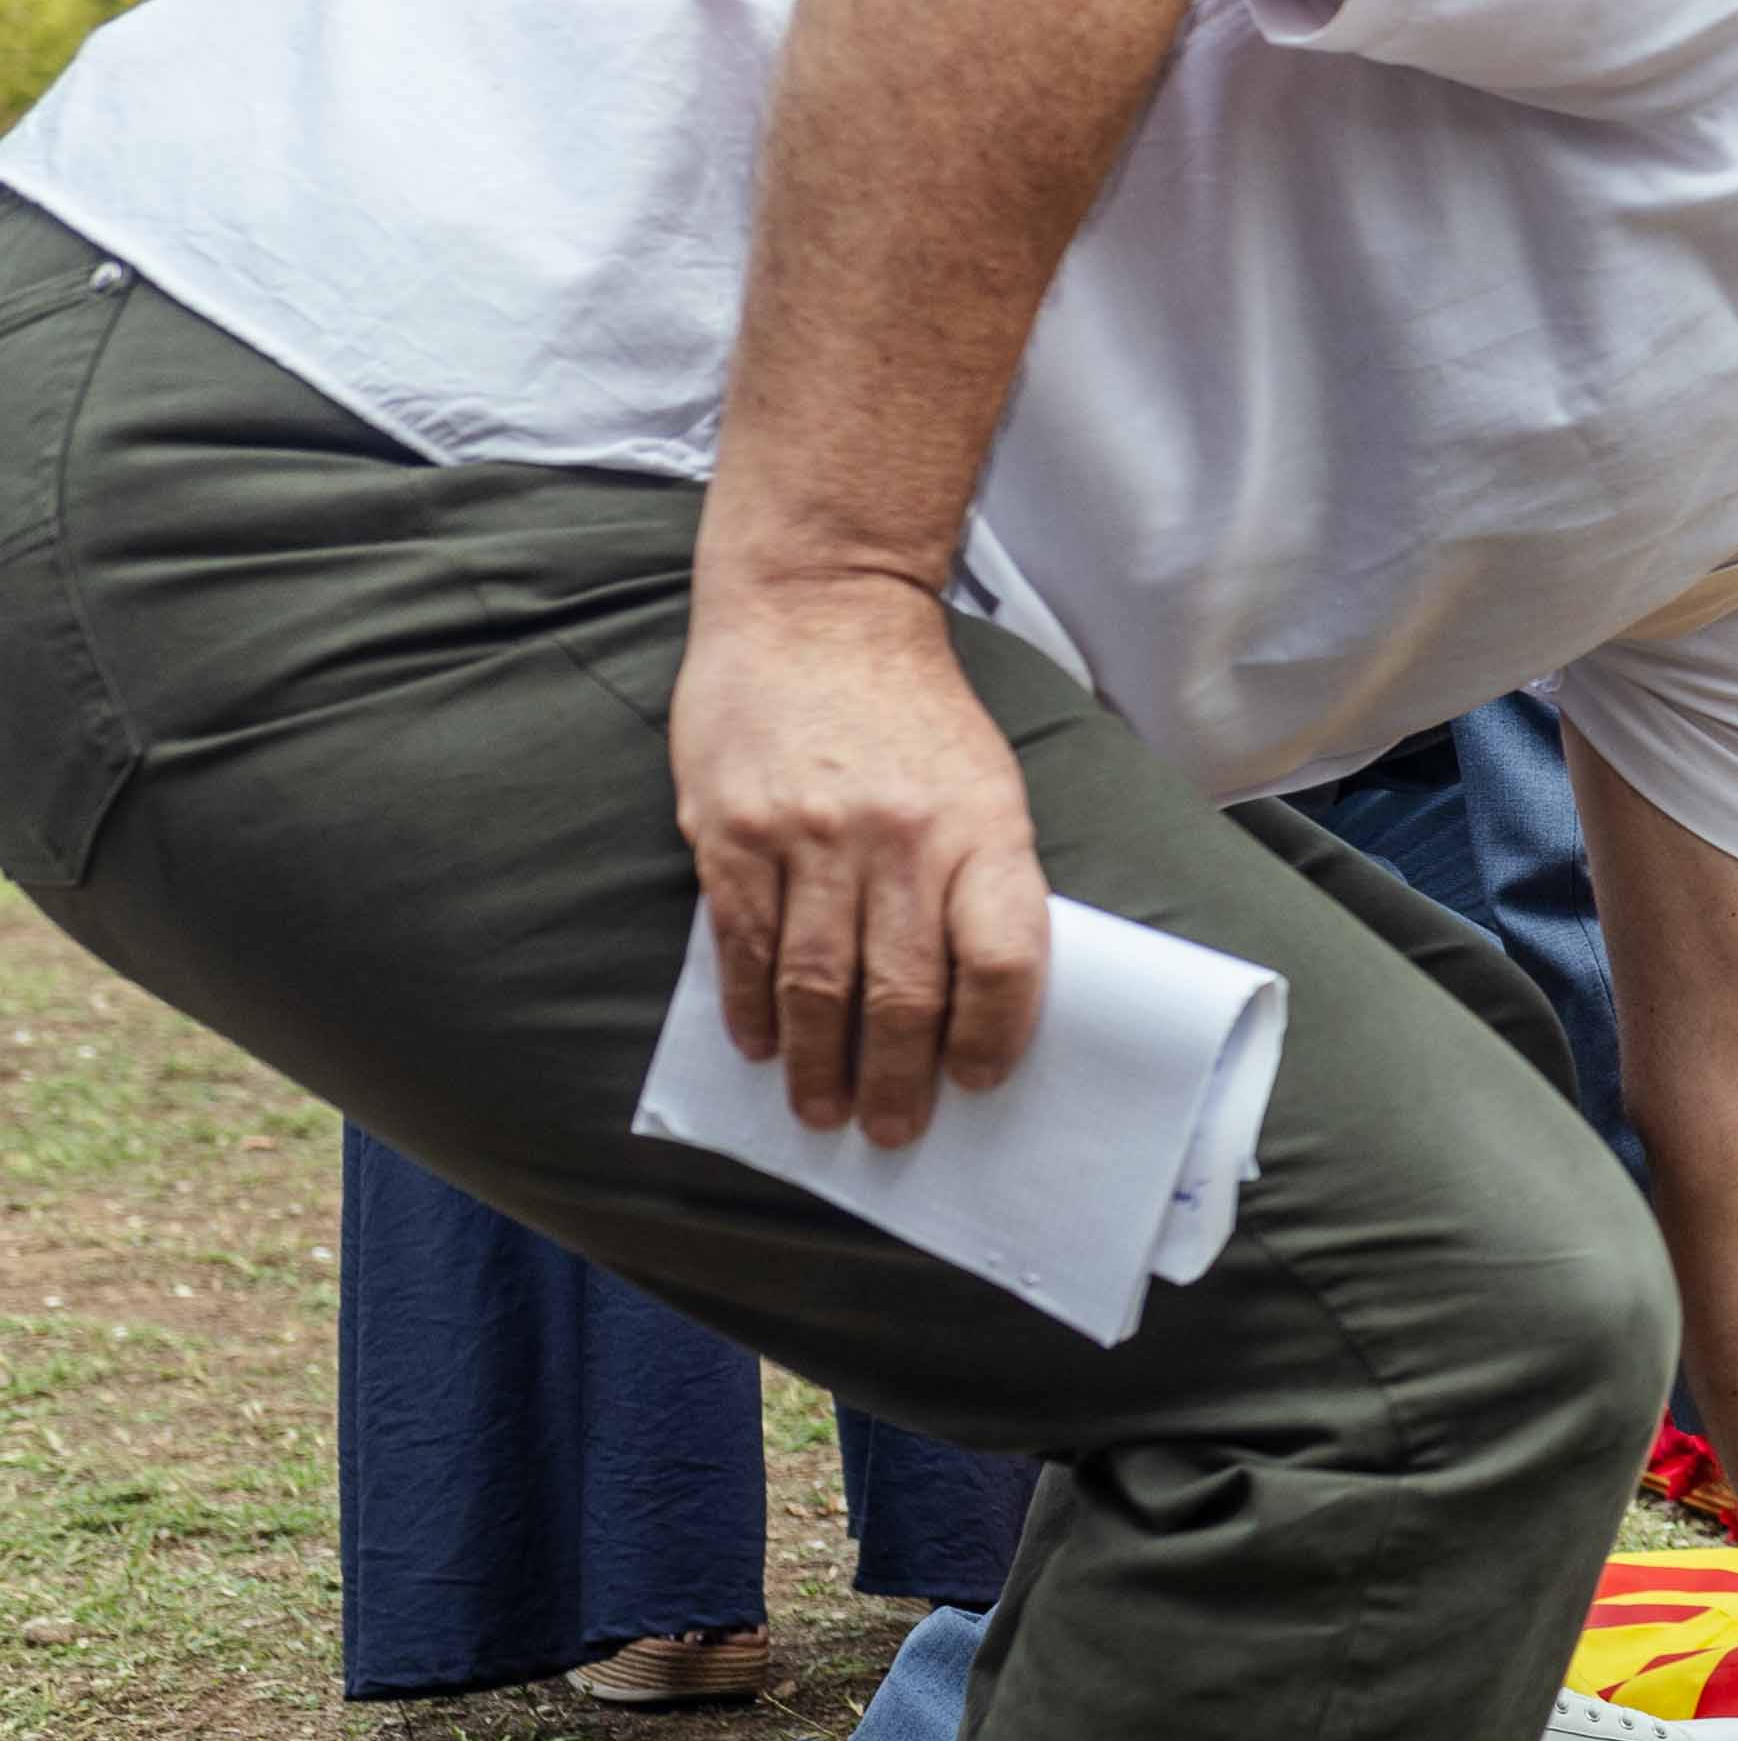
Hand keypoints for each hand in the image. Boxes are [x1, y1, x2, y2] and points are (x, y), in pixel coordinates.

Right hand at [669, 569, 1048, 1142]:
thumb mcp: (985, 782)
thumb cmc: (914, 712)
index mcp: (981, 829)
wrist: (819, 609)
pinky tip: (758, 1045)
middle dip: (898, 1078)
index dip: (995, 1033)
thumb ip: (982, 878)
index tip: (979, 1080)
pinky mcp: (732, 830)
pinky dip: (749, 1006)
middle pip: (903, 990)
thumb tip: (979, 993)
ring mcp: (810, 836)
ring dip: (818, 1061)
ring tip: (822, 1109)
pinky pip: (742, 943)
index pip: (1003, 959)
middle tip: (893, 1131)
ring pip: (815, 982)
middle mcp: (898, 839)